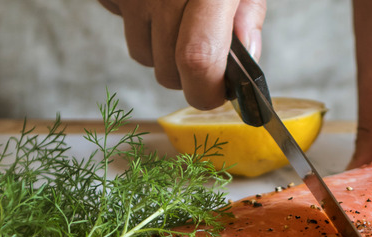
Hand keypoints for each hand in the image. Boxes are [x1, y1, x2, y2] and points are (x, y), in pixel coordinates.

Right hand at [99, 0, 266, 109]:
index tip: (217, 92)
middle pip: (168, 70)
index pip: (198, 58)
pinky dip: (139, 22)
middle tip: (203, 46)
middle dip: (188, 75)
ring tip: (177, 14)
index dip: (206, 90)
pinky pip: (122, 25)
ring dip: (161, 49)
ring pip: (143, 55)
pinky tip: (155, 0)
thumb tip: (248, 57)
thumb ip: (249, 13)